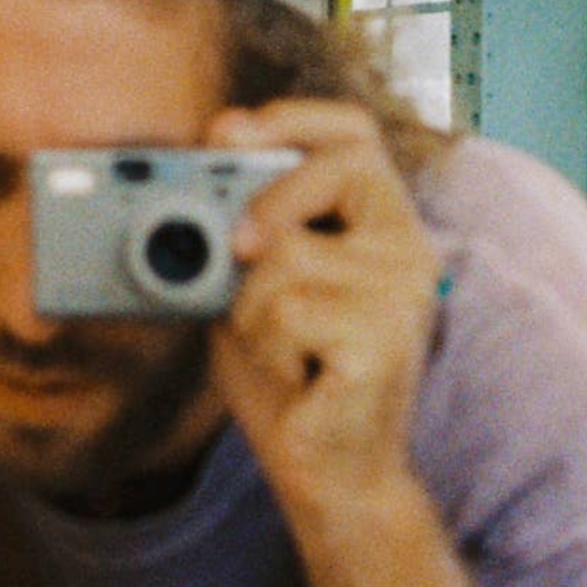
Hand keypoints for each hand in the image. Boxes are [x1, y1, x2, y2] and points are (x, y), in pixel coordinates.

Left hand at [209, 102, 440, 519]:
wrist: (326, 469)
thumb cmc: (285, 374)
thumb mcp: (244, 291)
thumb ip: (229, 238)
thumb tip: (179, 188)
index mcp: (377, 224)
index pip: (356, 134)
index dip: (295, 117)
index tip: (228, 130)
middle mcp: (407, 248)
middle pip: (339, 169)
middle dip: (269, 201)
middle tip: (235, 250)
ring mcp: (404, 293)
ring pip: (287, 255)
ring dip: (250, 306)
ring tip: (280, 348)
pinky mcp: (385, 339)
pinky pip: (287, 310)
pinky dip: (265, 346)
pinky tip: (296, 375)